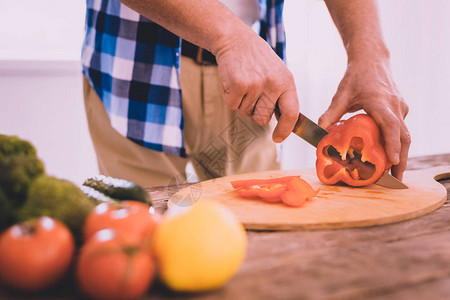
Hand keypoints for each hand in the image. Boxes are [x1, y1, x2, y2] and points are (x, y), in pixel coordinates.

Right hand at [213, 29, 298, 142]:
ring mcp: (256, 85)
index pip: (291, 113)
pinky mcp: (238, 85)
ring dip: (241, 101)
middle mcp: (273, 84)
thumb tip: (283, 123)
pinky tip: (233, 80)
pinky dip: (229, 96)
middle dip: (254, 111)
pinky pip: (232, 105)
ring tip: (244, 81)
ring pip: (245, 112)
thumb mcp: (276, 74)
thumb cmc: (256, 59)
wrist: (235, 39)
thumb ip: (281, 96)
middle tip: (252, 90)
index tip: (278, 138)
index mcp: (286, 82)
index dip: (285, 130)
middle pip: (262, 119)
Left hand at [318, 58, 410, 179]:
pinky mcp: (400, 109)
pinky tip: (389, 156)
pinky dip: (397, 143)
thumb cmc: (356, 75)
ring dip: (401, 154)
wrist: (372, 59)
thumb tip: (320, 131)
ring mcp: (400, 107)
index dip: (392, 145)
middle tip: (395, 179)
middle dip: (401, 159)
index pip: (391, 127)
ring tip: (394, 173)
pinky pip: (401, 129)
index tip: (393, 162)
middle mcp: (395, 106)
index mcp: (381, 103)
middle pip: (404, 136)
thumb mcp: (342, 93)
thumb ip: (331, 112)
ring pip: (405, 134)